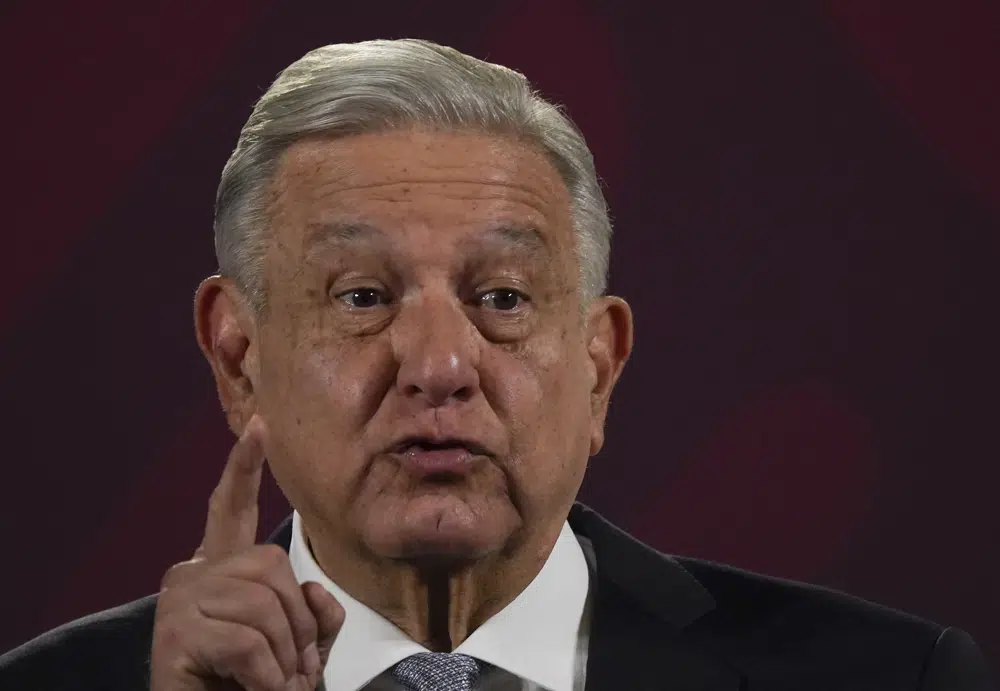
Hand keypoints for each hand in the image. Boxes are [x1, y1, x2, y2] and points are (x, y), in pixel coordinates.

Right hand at [150, 415, 344, 690]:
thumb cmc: (252, 685)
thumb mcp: (298, 646)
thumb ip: (313, 611)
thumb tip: (312, 592)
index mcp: (220, 571)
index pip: (231, 510)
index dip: (244, 468)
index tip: (259, 426)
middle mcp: (190, 574)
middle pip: (271, 565)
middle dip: (297, 623)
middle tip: (294, 672)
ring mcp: (177, 601)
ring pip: (263, 605)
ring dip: (285, 658)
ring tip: (275, 685)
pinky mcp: (172, 634)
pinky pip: (247, 644)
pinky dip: (267, 677)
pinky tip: (258, 690)